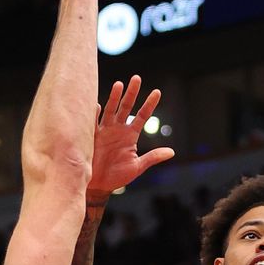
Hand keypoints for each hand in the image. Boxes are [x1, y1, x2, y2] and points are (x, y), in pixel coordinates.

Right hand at [89, 75, 174, 196]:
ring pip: (110, 110)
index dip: (149, 104)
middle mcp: (118, 129)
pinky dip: (94, 113)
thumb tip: (172, 152)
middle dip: (132, 93)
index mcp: (130, 135)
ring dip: (114, 98)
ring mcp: (104, 131)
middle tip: (136, 78)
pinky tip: (96, 104)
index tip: (157, 92)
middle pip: (126, 107)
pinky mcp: (92, 137)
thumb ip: (153, 157)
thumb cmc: (117, 177)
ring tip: (119, 84)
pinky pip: (93, 122)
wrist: (99, 186)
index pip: (142, 116)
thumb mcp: (137, 167)